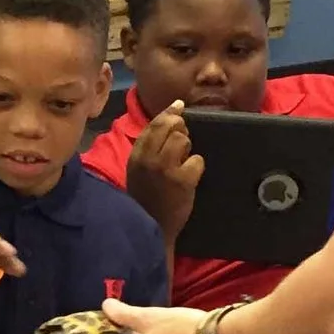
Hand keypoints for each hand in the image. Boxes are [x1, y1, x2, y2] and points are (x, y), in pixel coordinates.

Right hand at [123, 102, 206, 243]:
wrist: (154, 227)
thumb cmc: (147, 197)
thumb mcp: (139, 170)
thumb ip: (150, 147)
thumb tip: (169, 119)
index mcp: (136, 156)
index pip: (153, 125)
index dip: (168, 113)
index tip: (179, 106)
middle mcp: (148, 159)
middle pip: (170, 126)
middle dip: (181, 129)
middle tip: (183, 140)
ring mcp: (165, 169)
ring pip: (183, 139)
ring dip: (187, 149)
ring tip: (183, 163)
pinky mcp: (182, 180)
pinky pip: (197, 160)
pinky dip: (196, 167)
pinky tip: (190, 177)